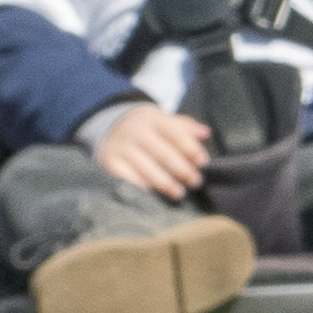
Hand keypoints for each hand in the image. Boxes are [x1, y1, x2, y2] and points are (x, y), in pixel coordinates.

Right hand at [87, 97, 211, 199]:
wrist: (108, 125)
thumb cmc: (146, 127)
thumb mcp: (163, 120)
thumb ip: (185, 127)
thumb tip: (205, 133)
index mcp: (152, 118)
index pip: (175, 133)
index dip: (191, 148)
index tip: (203, 162)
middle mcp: (134, 131)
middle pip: (163, 153)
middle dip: (181, 169)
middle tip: (195, 181)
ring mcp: (120, 146)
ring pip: (146, 168)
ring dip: (164, 182)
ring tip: (178, 192)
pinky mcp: (108, 161)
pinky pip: (126, 177)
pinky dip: (140, 186)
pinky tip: (152, 194)